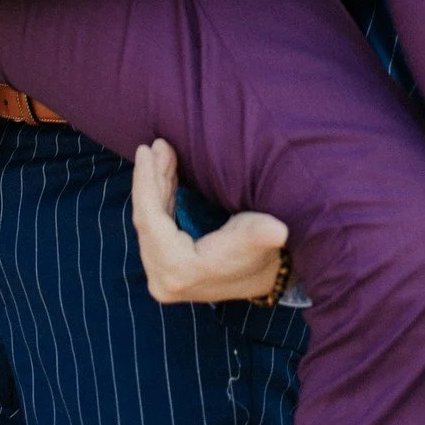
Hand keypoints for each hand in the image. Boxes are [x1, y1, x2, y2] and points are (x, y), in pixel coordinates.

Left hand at [132, 140, 288, 304]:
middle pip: (146, 219)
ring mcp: (161, 275)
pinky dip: (158, 199)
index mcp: (179, 270)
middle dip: (150, 179)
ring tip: (160, 153)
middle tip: (155, 145)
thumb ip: (259, 234)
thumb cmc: (262, 251)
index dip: (146, 183)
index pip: (151, 220)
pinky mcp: (164, 269)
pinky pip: (154, 228)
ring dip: (154, 185)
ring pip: (149, 221)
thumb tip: (278, 231)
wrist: (265, 275)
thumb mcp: (259, 236)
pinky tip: (164, 174)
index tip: (146, 148)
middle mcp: (162, 278)